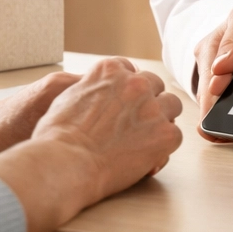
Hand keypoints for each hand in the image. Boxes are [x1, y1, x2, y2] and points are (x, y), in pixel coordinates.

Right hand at [30, 57, 183, 196]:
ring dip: (160, 119)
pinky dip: (163, 146)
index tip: (122, 104)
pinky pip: (175, 135)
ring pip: (171, 105)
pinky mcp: (164, 134)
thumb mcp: (69, 95)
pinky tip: (147, 157)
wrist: (65, 162)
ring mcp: (152, 107)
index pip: (130, 70)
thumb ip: (91, 88)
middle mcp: (135, 82)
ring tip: (145, 139)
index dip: (126, 90)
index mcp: (110, 69)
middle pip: (154, 85)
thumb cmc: (57, 135)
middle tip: (134, 123)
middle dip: (146, 101)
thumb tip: (98, 95)